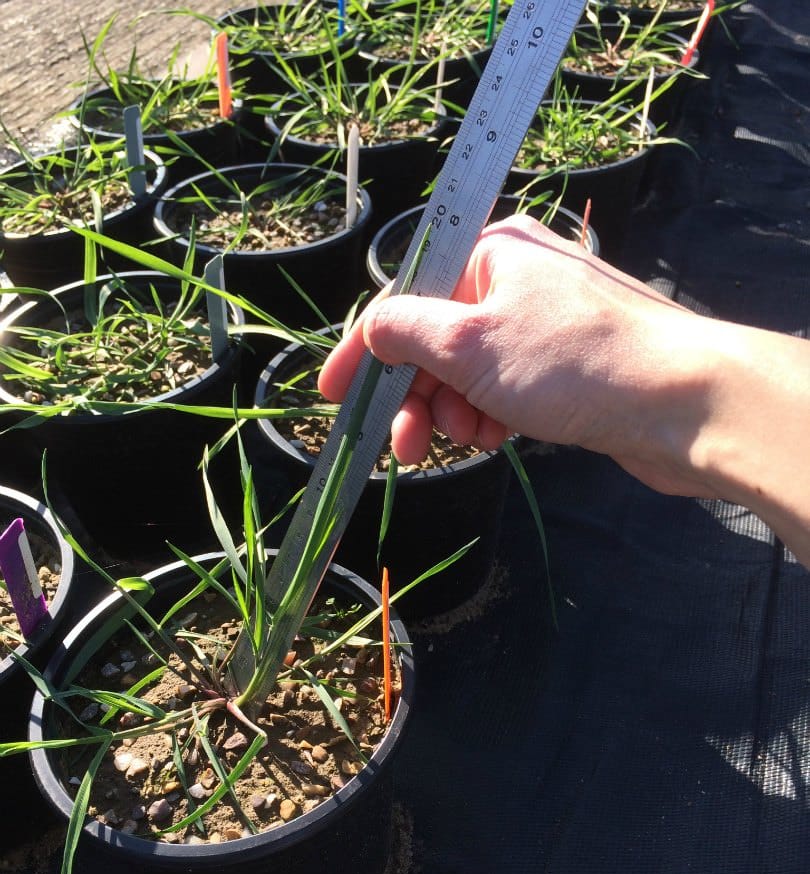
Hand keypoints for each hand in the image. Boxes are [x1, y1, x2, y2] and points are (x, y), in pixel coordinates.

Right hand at [320, 214, 711, 497]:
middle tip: (407, 447)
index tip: (332, 395)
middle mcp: (514, 278)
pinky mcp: (564, 365)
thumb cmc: (575, 362)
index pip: (404, 297)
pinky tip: (502, 438)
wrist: (682, 403)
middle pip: (435, 340)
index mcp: (490, 250)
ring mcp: (541, 323)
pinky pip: (503, 388)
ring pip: (468, 371)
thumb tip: (371, 327)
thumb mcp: (470, 343)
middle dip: (417, 397)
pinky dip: (492, 416)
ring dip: (456, 412)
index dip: (363, 350)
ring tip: (473, 439)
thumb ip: (407, 331)